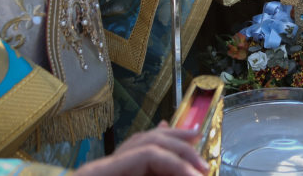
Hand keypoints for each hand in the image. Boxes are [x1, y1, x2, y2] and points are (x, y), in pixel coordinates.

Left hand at [73, 121, 206, 175]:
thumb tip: (188, 173)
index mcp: (98, 172)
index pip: (149, 153)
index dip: (178, 164)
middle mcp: (100, 166)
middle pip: (147, 142)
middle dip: (180, 151)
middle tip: (204, 166)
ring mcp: (102, 170)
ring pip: (141, 144)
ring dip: (171, 142)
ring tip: (194, 138)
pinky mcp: (108, 175)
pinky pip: (132, 154)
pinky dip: (153, 145)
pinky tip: (162, 130)